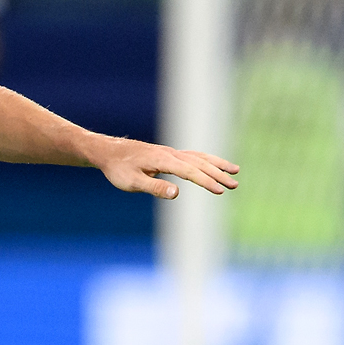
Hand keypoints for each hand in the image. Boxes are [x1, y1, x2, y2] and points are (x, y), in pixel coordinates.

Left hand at [89, 138, 238, 198]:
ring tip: (235, 171)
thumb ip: (154, 187)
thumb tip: (176, 193)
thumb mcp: (131, 182)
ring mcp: (170, 152)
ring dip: (217, 164)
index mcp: (163, 160)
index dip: (206, 181)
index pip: (190, 171)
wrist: (108, 152)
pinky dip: (206, 160)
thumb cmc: (118, 169)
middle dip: (218, 174)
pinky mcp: (168, 154)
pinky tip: (214, 165)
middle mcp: (170, 153)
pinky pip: (193, 156)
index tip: (220, 191)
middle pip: (199, 163)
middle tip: (234, 185)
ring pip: (199, 157)